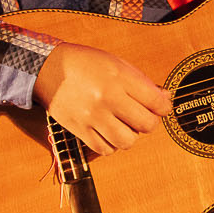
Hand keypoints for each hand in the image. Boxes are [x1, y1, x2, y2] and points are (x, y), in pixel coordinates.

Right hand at [34, 42, 173, 155]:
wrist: (48, 69)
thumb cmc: (85, 63)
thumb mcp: (116, 63)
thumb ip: (141, 82)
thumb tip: (165, 99)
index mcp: (119, 77)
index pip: (156, 102)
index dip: (164, 107)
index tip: (160, 107)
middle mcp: (107, 97)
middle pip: (146, 125)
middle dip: (149, 123)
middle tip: (141, 117)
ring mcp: (93, 116)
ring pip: (127, 141)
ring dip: (130, 136)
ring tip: (124, 125)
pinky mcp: (79, 129)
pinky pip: (105, 149)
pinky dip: (111, 145)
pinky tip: (108, 132)